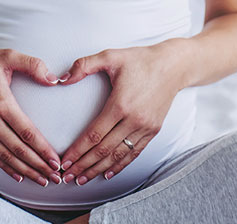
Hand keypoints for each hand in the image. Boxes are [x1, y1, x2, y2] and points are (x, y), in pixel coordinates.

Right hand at [0, 40, 62, 185]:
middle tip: (56, 178)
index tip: (56, 161)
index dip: (43, 149)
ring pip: (5, 156)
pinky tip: (18, 176)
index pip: (26, 132)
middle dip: (38, 166)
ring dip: (25, 170)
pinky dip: (5, 167)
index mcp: (1, 102)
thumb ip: (33, 65)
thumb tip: (55, 79)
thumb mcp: (8, 55)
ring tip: (41, 180)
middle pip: (17, 150)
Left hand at [57, 43, 185, 184]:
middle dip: (83, 165)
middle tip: (66, 177)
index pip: (93, 135)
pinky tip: (107, 174)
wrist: (173, 66)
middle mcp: (133, 120)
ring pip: (118, 155)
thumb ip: (84, 65)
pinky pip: (134, 153)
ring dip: (98, 169)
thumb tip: (62, 78)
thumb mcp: (110, 56)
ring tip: (81, 179)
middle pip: (103, 150)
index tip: (64, 161)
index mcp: (120, 104)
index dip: (77, 151)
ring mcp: (145, 127)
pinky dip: (120, 165)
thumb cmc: (140, 59)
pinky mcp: (153, 130)